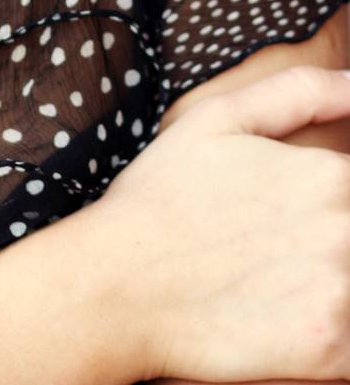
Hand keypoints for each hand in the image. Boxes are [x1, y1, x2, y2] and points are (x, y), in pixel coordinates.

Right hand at [96, 65, 349, 381]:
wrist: (117, 285)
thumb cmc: (163, 196)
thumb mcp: (218, 119)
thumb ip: (301, 92)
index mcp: (330, 174)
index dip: (326, 202)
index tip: (286, 215)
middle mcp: (346, 230)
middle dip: (325, 238)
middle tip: (271, 246)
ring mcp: (342, 294)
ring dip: (330, 283)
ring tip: (274, 281)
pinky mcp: (331, 352)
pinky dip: (329, 334)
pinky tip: (281, 319)